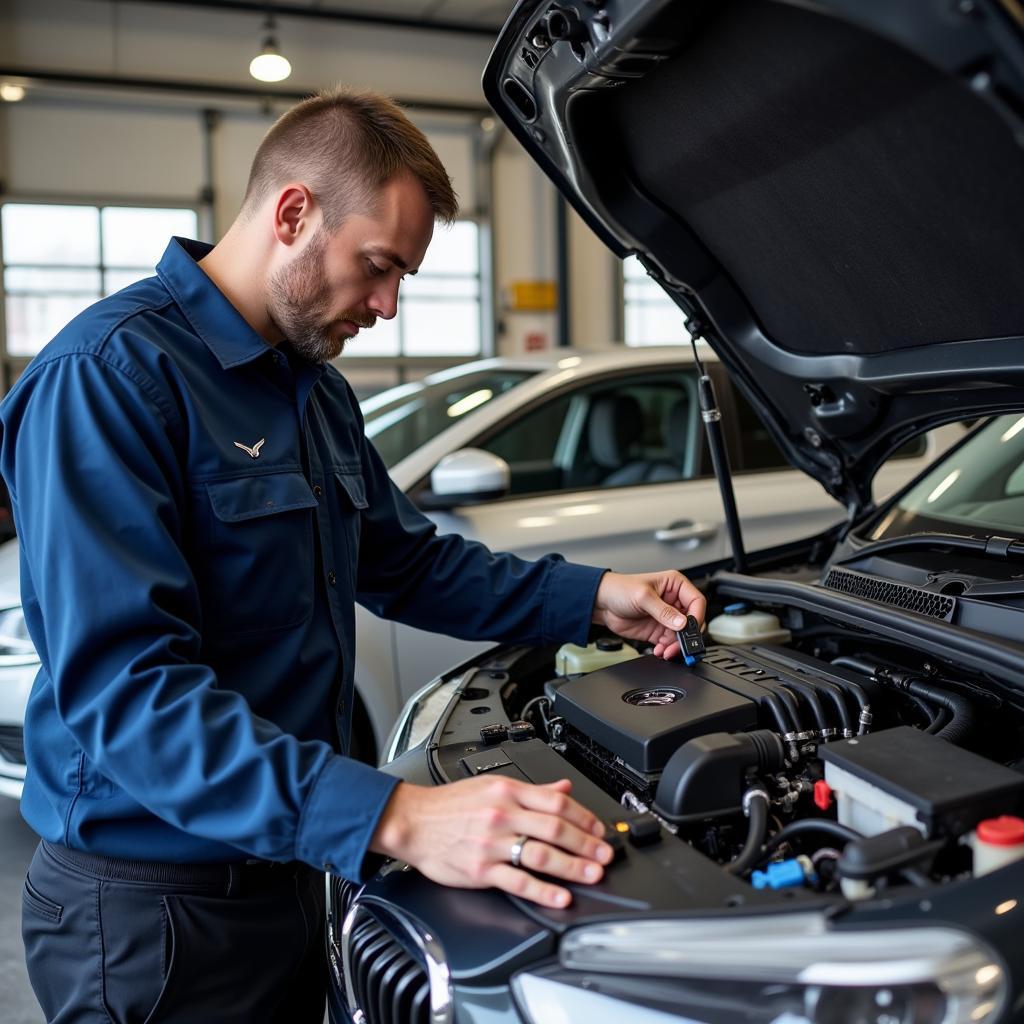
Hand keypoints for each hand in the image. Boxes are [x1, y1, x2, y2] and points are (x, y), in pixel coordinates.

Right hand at [370, 776, 612, 907]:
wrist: (414, 822)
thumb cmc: (450, 806)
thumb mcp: (491, 785)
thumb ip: (531, 790)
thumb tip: (563, 789)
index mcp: (508, 791)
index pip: (556, 803)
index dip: (584, 817)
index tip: (599, 829)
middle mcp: (502, 814)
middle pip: (555, 828)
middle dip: (586, 844)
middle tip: (605, 855)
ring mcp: (492, 843)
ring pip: (541, 854)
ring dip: (573, 867)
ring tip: (592, 875)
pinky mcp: (482, 870)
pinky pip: (518, 881)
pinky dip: (543, 890)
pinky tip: (560, 896)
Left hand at [592, 569, 705, 659]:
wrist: (601, 603)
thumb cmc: (620, 589)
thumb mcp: (643, 597)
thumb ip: (663, 611)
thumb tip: (682, 622)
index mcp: (675, 585)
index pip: (697, 601)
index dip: (697, 616)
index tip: (690, 629)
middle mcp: (674, 601)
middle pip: (692, 622)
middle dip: (686, 636)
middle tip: (679, 646)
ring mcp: (667, 618)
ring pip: (682, 636)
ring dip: (676, 646)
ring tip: (666, 651)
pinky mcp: (658, 631)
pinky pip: (670, 644)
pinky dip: (667, 650)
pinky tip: (659, 651)